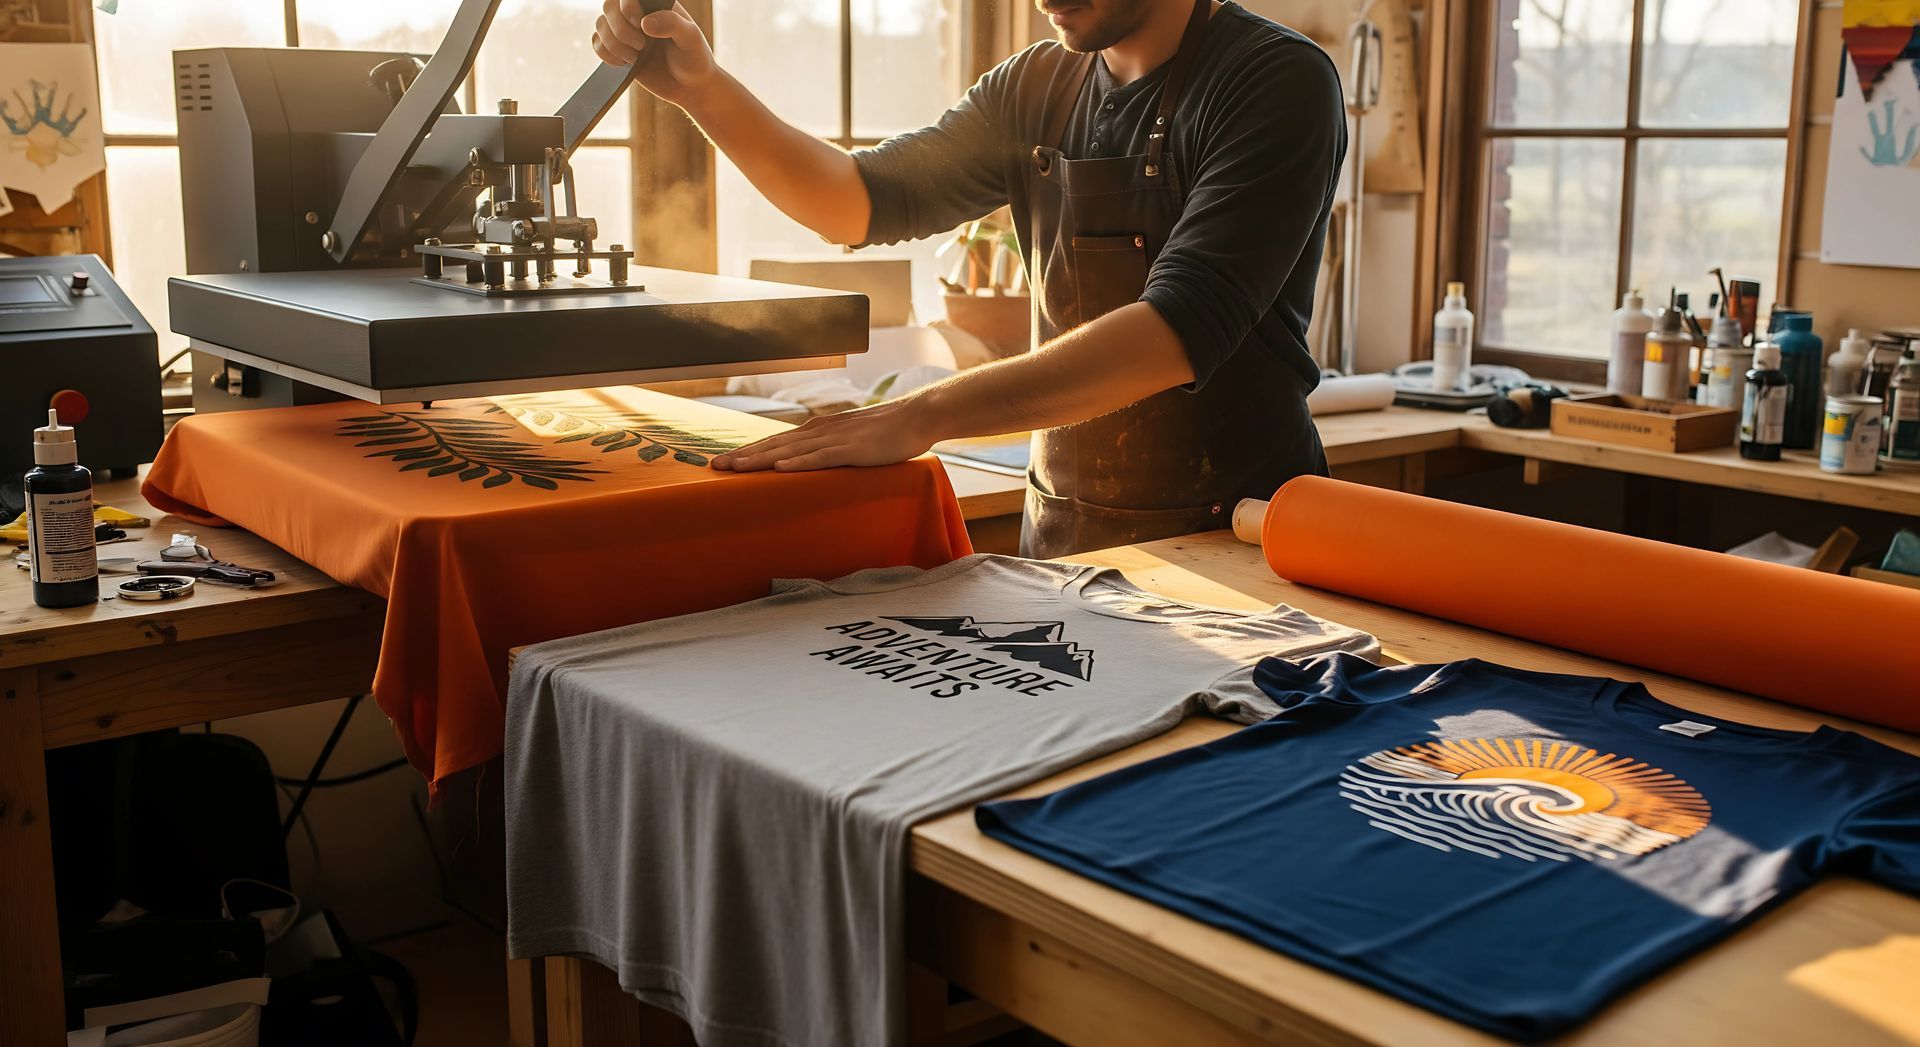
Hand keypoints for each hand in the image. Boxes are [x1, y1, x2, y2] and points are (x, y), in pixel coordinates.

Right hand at [593, 1, 720, 109]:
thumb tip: (645, 23)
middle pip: (609, 6)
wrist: (690, 87)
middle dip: (620, 29)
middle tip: (641, 46)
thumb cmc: (694, 58)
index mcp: (655, 4)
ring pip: (600, 24)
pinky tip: (624, 63)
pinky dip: (605, 53)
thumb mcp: (691, 39)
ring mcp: (626, 31)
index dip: (627, 6)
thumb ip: (672, 24)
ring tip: (635, 58)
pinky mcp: (619, 50)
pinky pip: (597, 43)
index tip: (640, 24)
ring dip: (613, 44)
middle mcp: (638, 14)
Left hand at [711, 398, 942, 472]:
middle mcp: (819, 431)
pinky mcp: (852, 450)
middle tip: (715, 466)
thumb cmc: (885, 432)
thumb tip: (809, 464)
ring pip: (791, 451)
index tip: (725, 462)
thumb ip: (828, 450)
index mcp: (817, 430)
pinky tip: (781, 469)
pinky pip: (821, 458)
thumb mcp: (849, 441)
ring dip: (762, 460)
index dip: (749, 452)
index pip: (776, 442)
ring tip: (736, 468)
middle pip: (774, 445)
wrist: (915, 417)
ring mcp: (835, 439)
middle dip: (744, 456)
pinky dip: (799, 463)